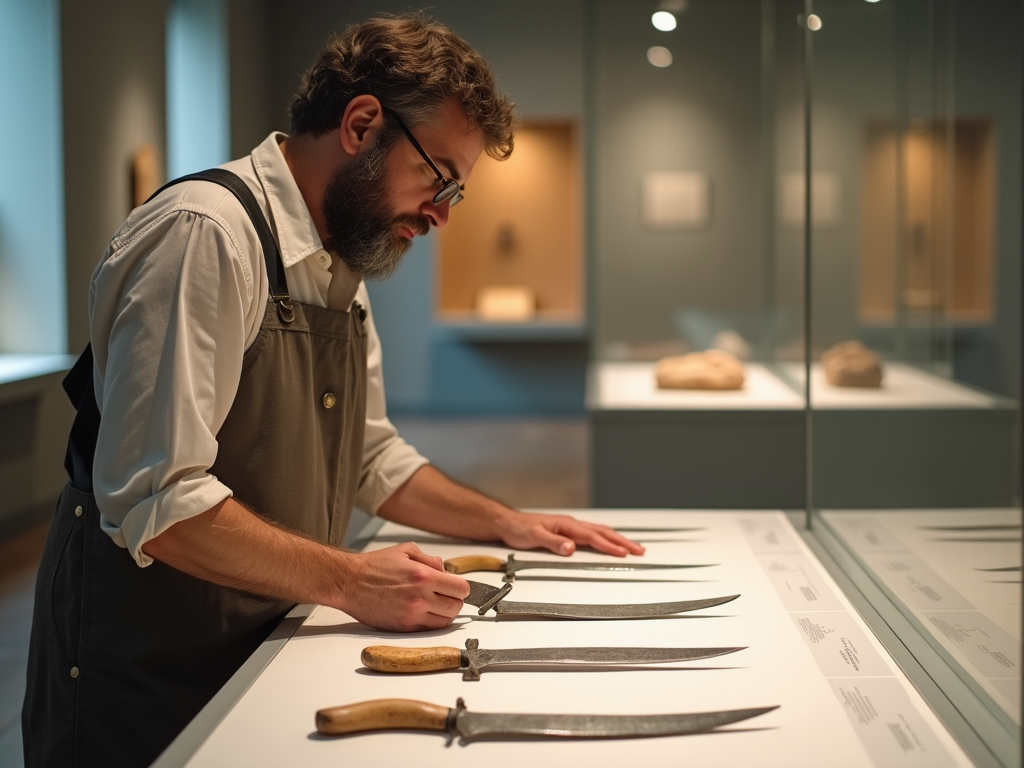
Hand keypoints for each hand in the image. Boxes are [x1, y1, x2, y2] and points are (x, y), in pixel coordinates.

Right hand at [338, 543, 469, 631]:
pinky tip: (424, 612)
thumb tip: (444, 569)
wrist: (349, 583)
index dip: (460, 587)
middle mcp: (420, 597)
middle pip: (456, 607)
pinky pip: (428, 629)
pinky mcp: (403, 627)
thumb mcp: (405, 551)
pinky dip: (431, 622)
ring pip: (445, 621)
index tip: (456, 586)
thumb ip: (430, 559)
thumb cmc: (373, 566)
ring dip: (444, 613)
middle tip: (446, 595)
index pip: (460, 588)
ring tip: (435, 604)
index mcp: (423, 576)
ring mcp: (412, 614)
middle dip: (454, 600)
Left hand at [495, 512, 645, 557]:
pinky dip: (607, 539)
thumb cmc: (519, 529)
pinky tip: (611, 543)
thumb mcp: (534, 537)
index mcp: (567, 525)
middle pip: (603, 532)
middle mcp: (571, 525)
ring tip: (633, 547)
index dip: (609, 546)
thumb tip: (571, 548)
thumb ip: (553, 543)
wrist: (509, 523)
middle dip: (623, 542)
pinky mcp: (568, 532)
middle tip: (640, 550)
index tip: (623, 553)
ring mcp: (571, 528)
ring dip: (618, 539)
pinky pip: (593, 534)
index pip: (593, 537)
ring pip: (600, 532)